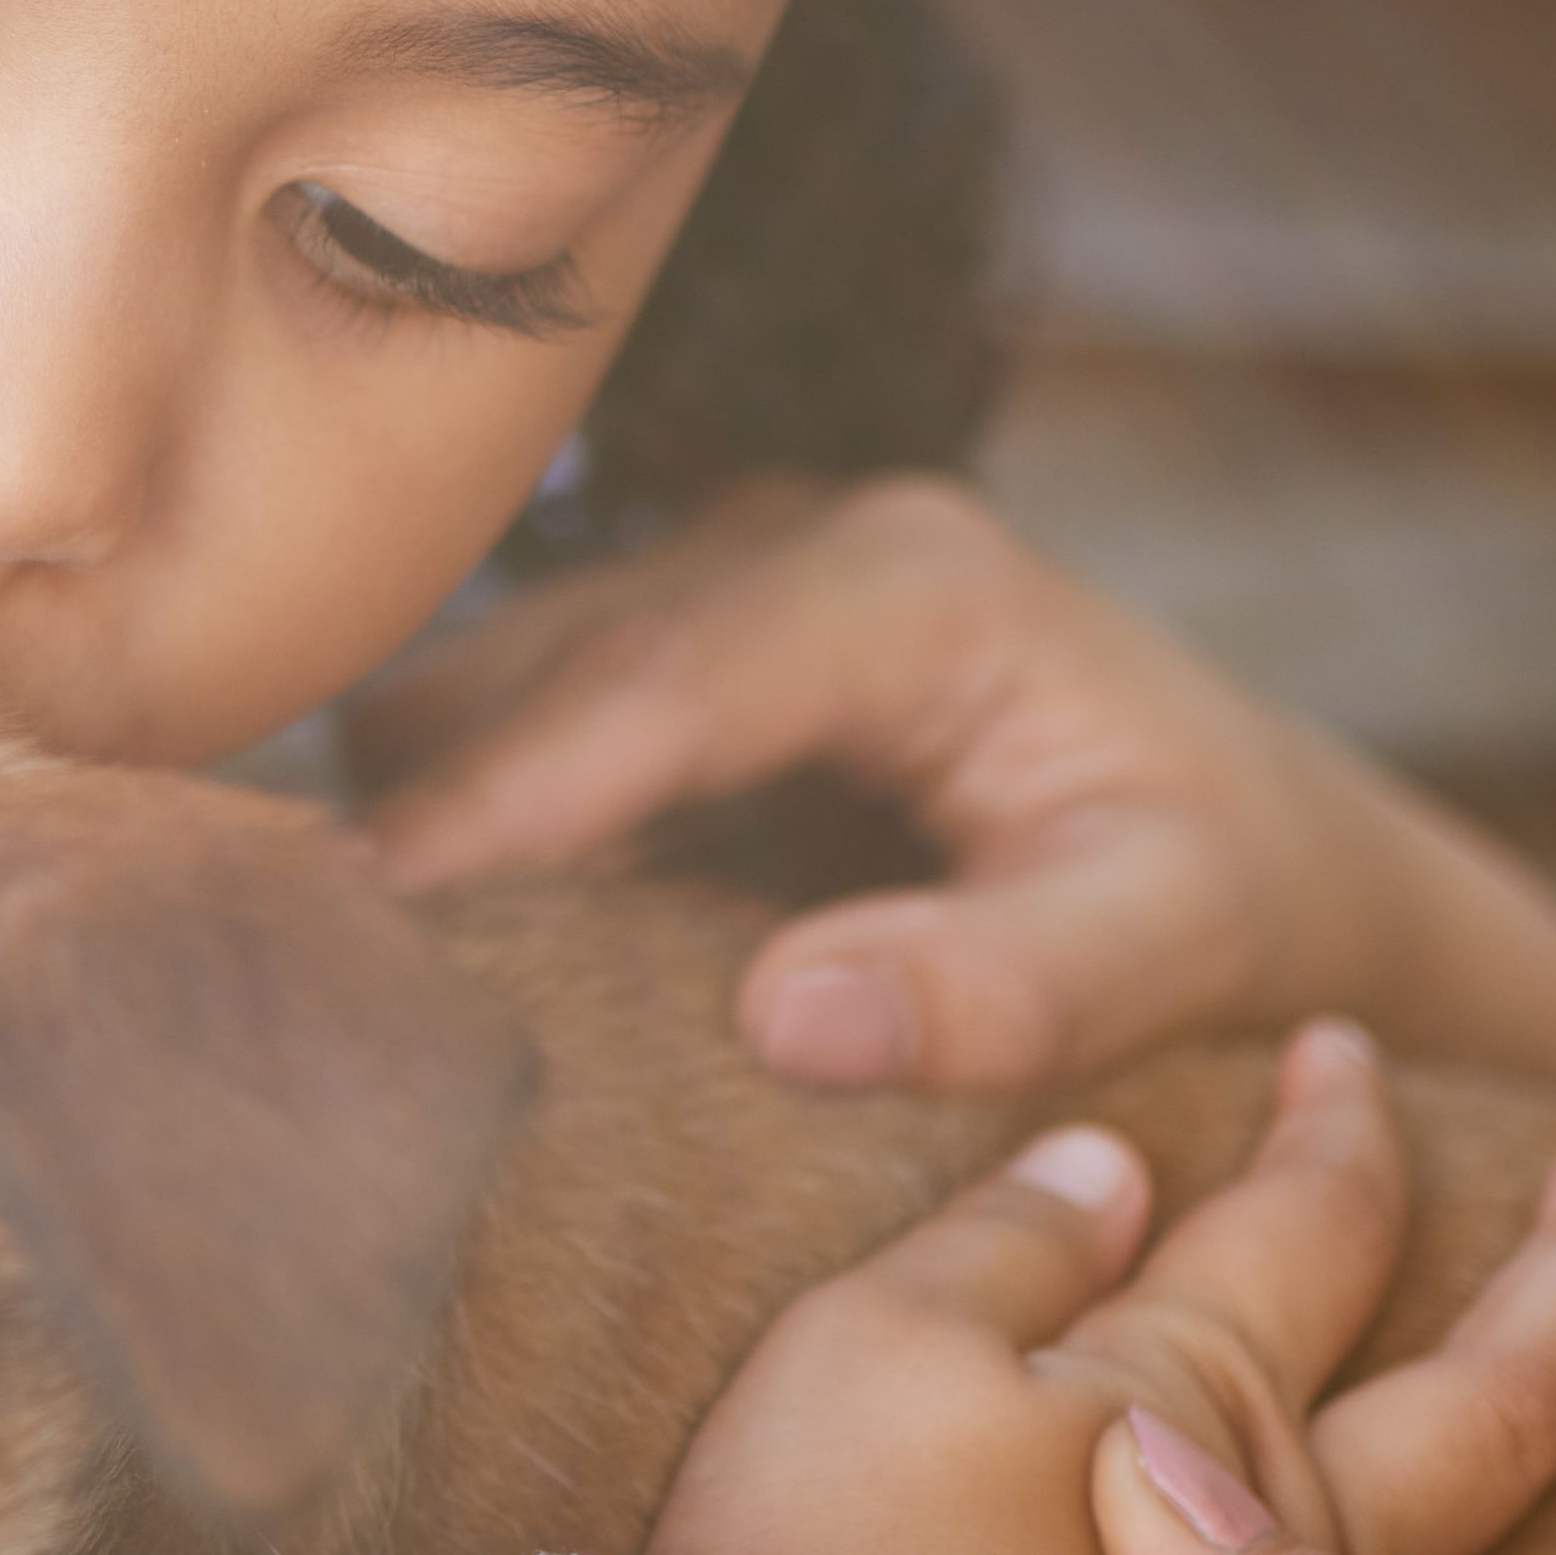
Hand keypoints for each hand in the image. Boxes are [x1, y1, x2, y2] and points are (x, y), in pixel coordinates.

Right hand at [349, 479, 1555, 1130]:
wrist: (1285, 859)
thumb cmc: (1242, 905)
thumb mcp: (1173, 951)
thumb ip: (1005, 985)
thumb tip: (789, 1015)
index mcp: (911, 584)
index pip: (654, 684)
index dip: (498, 797)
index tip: (358, 907)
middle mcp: (798, 539)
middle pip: (534, 662)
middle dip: (412, 803)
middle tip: (270, 964)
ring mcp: (729, 576)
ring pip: (491, 678)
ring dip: (419, 804)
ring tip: (320, 961)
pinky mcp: (686, 644)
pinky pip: (516, 716)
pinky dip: (460, 815)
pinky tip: (413, 938)